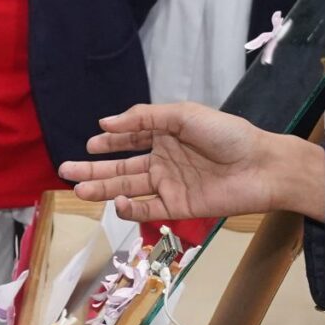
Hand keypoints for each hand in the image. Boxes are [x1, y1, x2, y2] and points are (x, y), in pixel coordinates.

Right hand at [59, 105, 324, 226]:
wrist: (260, 167)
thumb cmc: (227, 134)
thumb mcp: (184, 115)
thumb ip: (145, 118)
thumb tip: (107, 122)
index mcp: (166, 134)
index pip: (130, 137)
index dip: (109, 141)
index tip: (90, 143)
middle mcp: (164, 160)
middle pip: (121, 167)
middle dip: (93, 169)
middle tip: (64, 170)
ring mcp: (170, 185)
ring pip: (128, 188)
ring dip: (103, 188)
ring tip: (77, 189)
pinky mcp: (179, 207)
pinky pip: (148, 209)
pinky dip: (130, 208)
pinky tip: (115, 202)